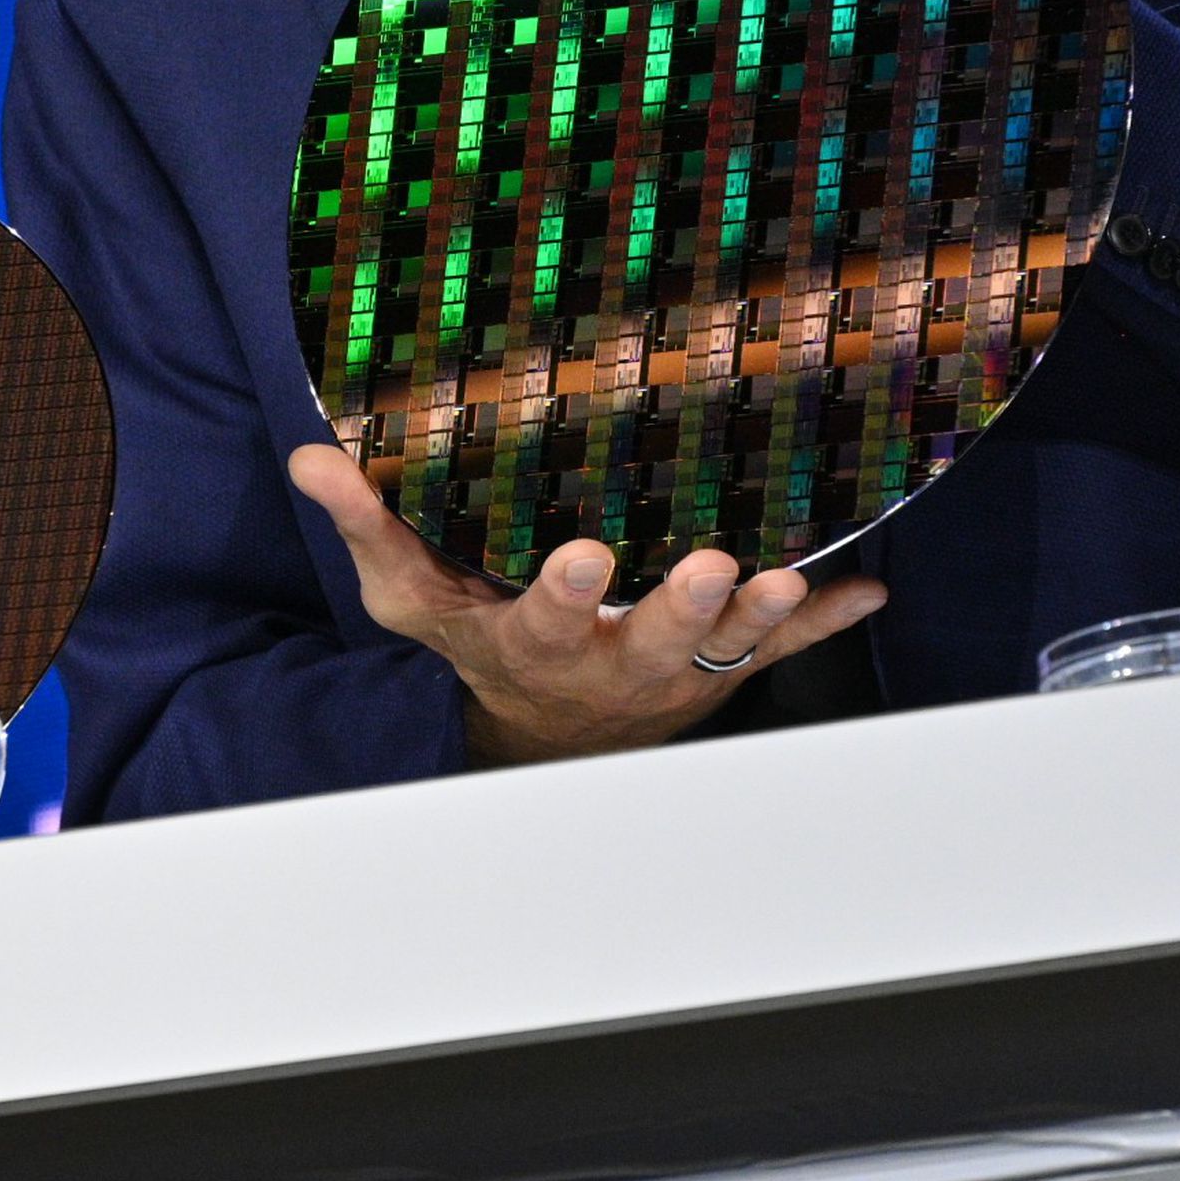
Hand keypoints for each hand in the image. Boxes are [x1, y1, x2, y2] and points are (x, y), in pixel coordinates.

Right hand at [288, 442, 886, 764]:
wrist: (548, 728)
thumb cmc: (480, 637)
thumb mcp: (414, 591)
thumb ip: (367, 521)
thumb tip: (313, 452)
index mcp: (532, 638)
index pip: (545, 617)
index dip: (566, 594)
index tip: (585, 556)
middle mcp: (610, 659)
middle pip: (652, 641)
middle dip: (683, 608)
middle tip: (713, 569)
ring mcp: (676, 664)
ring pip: (726, 647)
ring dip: (762, 617)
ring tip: (786, 577)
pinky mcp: (725, 664)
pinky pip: (783, 647)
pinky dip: (824, 619)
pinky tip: (865, 590)